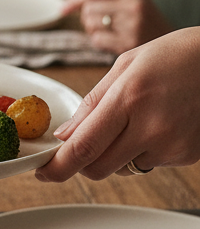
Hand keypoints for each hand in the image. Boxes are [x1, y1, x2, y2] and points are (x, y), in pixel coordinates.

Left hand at [35, 27, 199, 181]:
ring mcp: (172, 145)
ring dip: (114, 154)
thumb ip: (91, 104)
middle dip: (82, 161)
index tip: (42, 173)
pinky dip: (141, 151)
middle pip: (97, 168)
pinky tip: (157, 123)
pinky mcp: (187, 156)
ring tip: (134, 120)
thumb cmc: (174, 56)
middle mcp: (151, 127)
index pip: (82, 148)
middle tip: (84, 142)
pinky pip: (148, 164)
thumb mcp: (124, 66)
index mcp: (128, 100)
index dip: (57, 167)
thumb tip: (64, 136)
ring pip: (122, 168)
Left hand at [60, 0, 171, 55]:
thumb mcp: (135, 4)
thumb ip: (109, 0)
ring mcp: (131, 23)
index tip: (62, 9)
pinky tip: (113, 43)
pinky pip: (97, 40)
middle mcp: (133, 4)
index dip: (74, 0)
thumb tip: (73, 4)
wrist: (174, 46)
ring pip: (90, 24)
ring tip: (109, 33)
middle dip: (86, 18)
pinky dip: (99, 43)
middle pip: (88, 8)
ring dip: (92, 31)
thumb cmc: (148, 26)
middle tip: (99, 26)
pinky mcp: (128, 41)